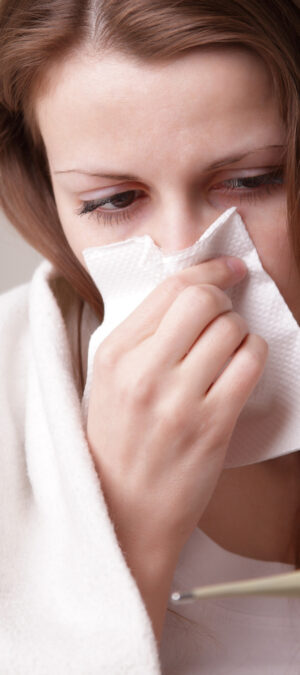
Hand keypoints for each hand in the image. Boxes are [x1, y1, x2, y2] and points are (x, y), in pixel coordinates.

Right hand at [86, 256, 267, 562]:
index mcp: (115, 354)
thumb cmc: (116, 443)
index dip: (209, 270)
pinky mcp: (213, 425)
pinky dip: (254, 355)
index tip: (228, 269)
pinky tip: (241, 366)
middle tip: (225, 311)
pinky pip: (250, 364)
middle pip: (203, 301)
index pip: (171, 289)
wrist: (123, 511)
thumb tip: (192, 293)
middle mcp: (144, 372)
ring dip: (239, 331)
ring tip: (229, 348)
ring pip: (231, 329)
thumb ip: (142, 338)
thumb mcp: (108, 382)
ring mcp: (180, 400)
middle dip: (224, 298)